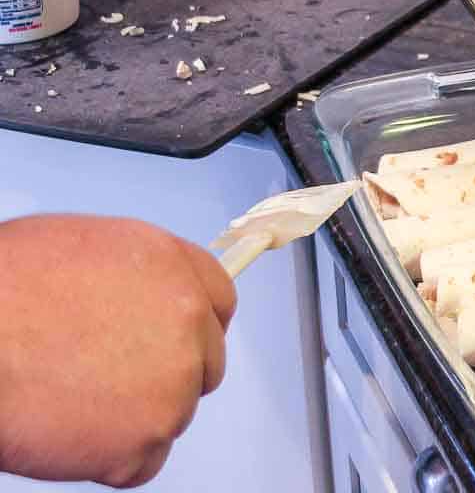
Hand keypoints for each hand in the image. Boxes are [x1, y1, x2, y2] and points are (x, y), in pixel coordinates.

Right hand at [0, 215, 235, 487]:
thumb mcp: (84, 247)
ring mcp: (174, 381)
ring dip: (133, 418)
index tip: (177, 344)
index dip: (196, 328)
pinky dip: (110, 458)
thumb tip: (142, 302)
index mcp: (172, 265)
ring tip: (69, 398)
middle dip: (166, 377)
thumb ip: (135, 279)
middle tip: (108, 381)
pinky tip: (69, 430)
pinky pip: (142, 462)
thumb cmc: (4, 290)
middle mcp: (188, 319)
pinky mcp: (147, 437)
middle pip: (205, 364)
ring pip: (173, 414)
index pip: (220, 303)